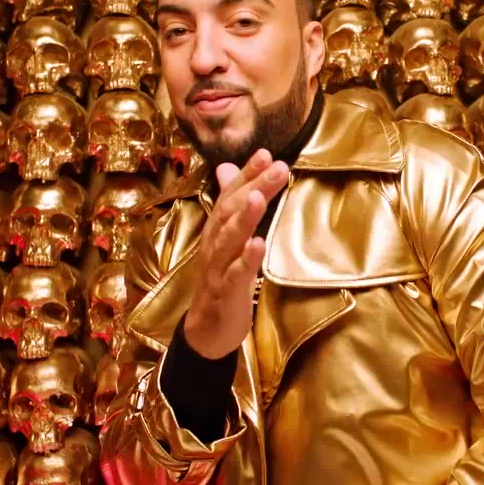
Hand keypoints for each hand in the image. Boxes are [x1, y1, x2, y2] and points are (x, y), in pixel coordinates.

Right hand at [183, 148, 289, 358]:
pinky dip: (246, 259)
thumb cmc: (221, 281)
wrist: (206, 331)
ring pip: (228, 239)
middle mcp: (214, 245)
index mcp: (216, 231)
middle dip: (252, 187)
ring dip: (244, 218)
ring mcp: (217, 269)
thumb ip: (229, 205)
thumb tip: (226, 167)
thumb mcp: (226, 240)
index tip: (266, 153)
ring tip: (259, 197)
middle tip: (277, 166)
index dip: (247, 174)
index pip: (229, 196)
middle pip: (230, 212)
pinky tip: (259, 244)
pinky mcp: (224, 293)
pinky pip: (235, 274)